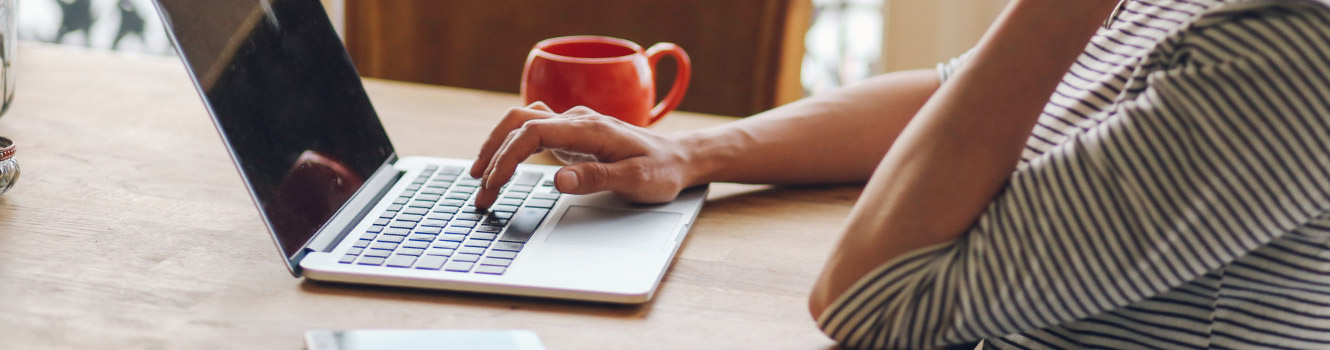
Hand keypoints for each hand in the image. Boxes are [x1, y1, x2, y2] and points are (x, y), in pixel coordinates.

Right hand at [469, 102, 695, 209]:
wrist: (679, 159)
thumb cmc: (661, 170)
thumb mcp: (635, 180)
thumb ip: (596, 178)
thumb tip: (558, 180)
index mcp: (589, 128)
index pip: (533, 131)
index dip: (508, 155)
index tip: (494, 182)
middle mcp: (577, 121)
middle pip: (519, 122)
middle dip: (493, 153)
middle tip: (480, 189)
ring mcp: (572, 126)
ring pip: (521, 124)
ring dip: (498, 148)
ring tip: (481, 181)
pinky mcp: (571, 136)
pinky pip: (532, 133)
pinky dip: (511, 148)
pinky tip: (501, 168)